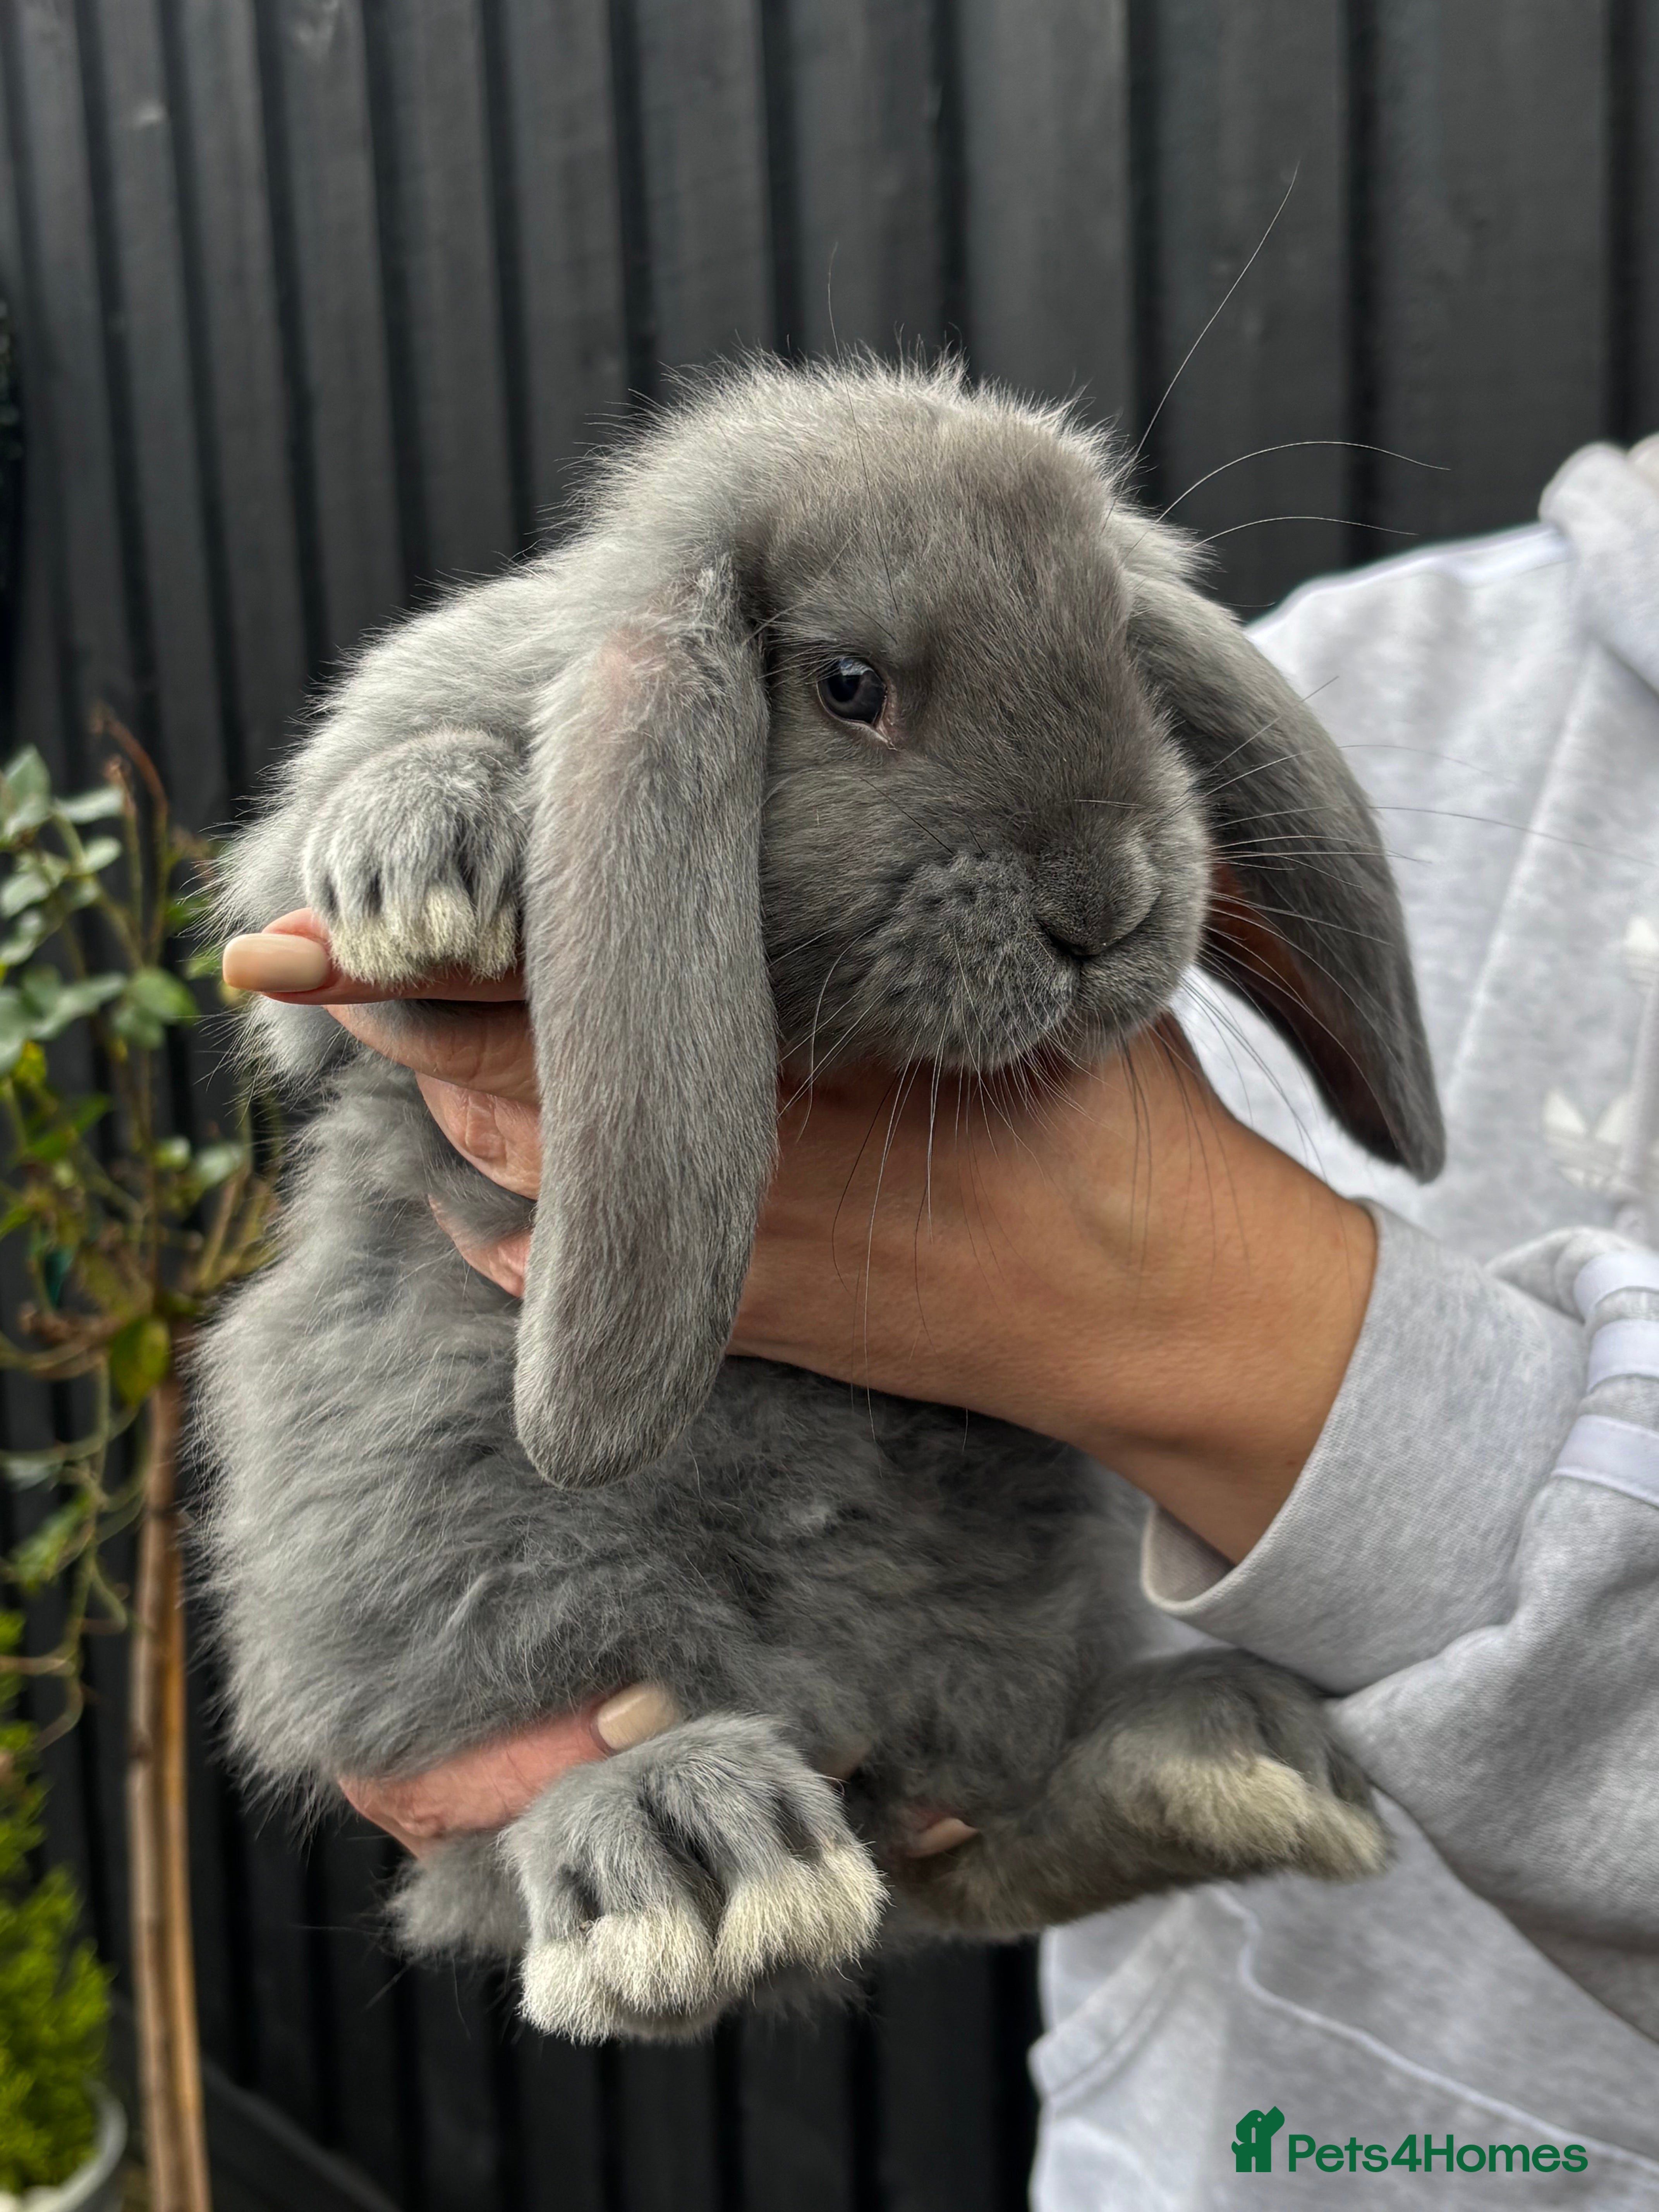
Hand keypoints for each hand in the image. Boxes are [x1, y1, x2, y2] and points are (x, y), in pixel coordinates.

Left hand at [225, 913, 1374, 1557]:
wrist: (1167, 1309)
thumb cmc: (1112, 1120)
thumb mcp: (1009, 984)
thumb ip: (892, 920)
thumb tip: (780, 830)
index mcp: (798, 1057)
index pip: (553, 997)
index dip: (422, 959)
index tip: (317, 931)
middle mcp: (741, 1165)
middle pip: (499, 1087)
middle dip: (403, 1021)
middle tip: (323, 960)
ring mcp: (732, 1259)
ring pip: (518, 1180)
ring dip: (449, 1103)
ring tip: (400, 1033)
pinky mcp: (751, 1325)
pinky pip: (573, 1278)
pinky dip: (499, 1220)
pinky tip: (479, 1170)